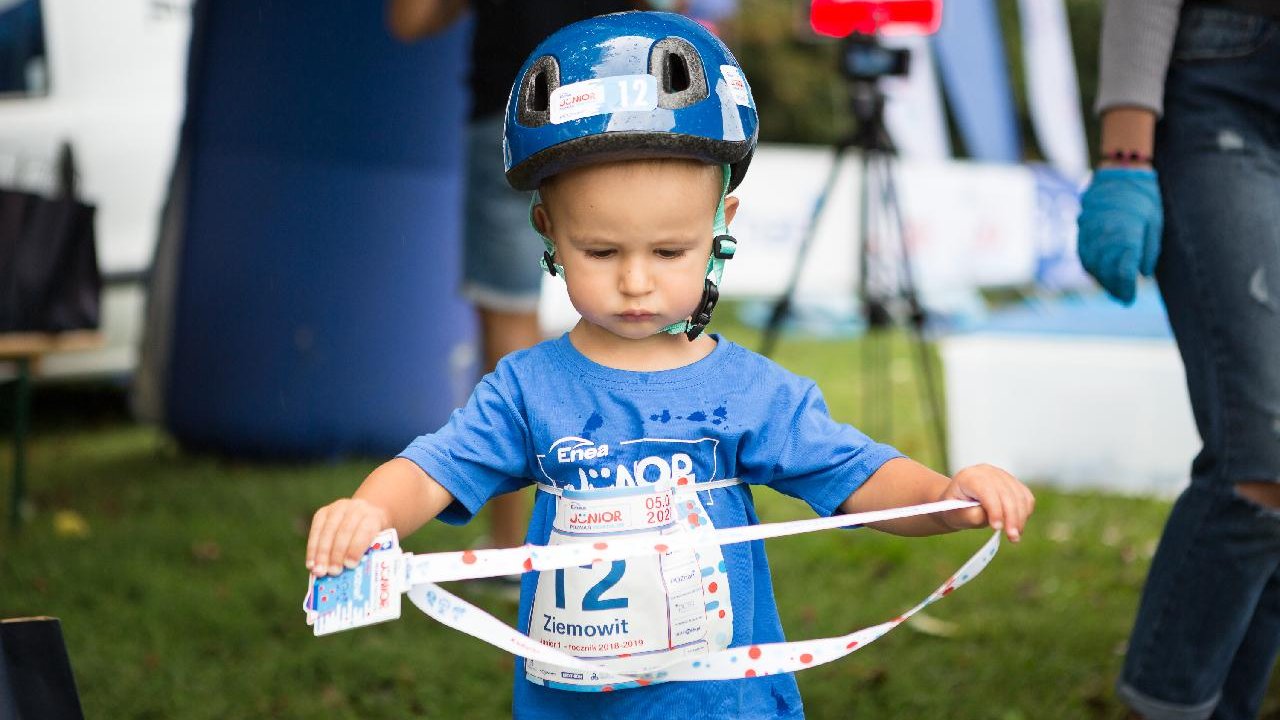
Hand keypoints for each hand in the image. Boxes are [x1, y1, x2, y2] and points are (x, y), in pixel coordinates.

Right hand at [306, 497, 390, 575]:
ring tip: (318, 571)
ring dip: (321, 553)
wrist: (367, 513)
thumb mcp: (377, 543)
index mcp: (374, 517)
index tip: (350, 565)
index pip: (365, 531)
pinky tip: (311, 563)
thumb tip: (354, 578)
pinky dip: (312, 549)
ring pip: (328, 531)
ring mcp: (339, 508)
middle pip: (345, 531)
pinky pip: (315, 530)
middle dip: (337, 553)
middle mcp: (357, 509)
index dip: (356, 548)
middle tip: (333, 572)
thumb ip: (368, 555)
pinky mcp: (323, 512)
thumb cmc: (372, 536)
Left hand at [938, 464, 1033, 542]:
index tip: (997, 528)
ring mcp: (1002, 475)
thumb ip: (971, 515)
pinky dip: (1025, 512)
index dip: (994, 509)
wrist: (958, 502)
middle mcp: (987, 472)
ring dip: (1021, 518)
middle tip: (1012, 537)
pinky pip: (1026, 497)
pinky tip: (1018, 525)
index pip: (986, 490)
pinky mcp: (1013, 483)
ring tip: (1014, 536)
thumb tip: (988, 515)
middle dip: (1011, 517)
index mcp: (969, 477)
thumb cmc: (955, 510)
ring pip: (1019, 496)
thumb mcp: (955, 515)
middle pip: (1006, 494)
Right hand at [1077, 167, 1162, 304]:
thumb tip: (1142, 273)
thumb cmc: (1144, 197)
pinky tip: (1097, 272)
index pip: (1123, 270)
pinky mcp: (1082, 226)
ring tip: (1110, 287)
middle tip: (1121, 298)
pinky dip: (1089, 265)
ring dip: (1100, 279)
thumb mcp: (1155, 223)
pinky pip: (1081, 252)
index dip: (1125, 288)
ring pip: (1090, 263)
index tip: (1130, 299)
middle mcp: (1105, 234)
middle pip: (1105, 270)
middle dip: (1113, 287)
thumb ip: (1148, 250)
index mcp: (1126, 234)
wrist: (1121, 170)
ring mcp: (1090, 230)